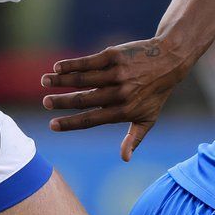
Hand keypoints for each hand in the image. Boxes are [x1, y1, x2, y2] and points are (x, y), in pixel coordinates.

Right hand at [41, 38, 199, 160]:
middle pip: (84, 99)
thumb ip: (134, 138)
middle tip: (45, 103)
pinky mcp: (114, 56)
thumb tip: (124, 159)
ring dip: (60, 80)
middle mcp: (120, 93)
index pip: (92, 120)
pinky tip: (57, 67)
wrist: (169, 61)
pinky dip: (71, 65)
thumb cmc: (156, 92)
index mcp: (124, 111)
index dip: (70, 123)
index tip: (52, 125)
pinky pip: (88, 62)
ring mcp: (116, 74)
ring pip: (83, 79)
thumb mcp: (149, 118)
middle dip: (61, 102)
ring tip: (44, 81)